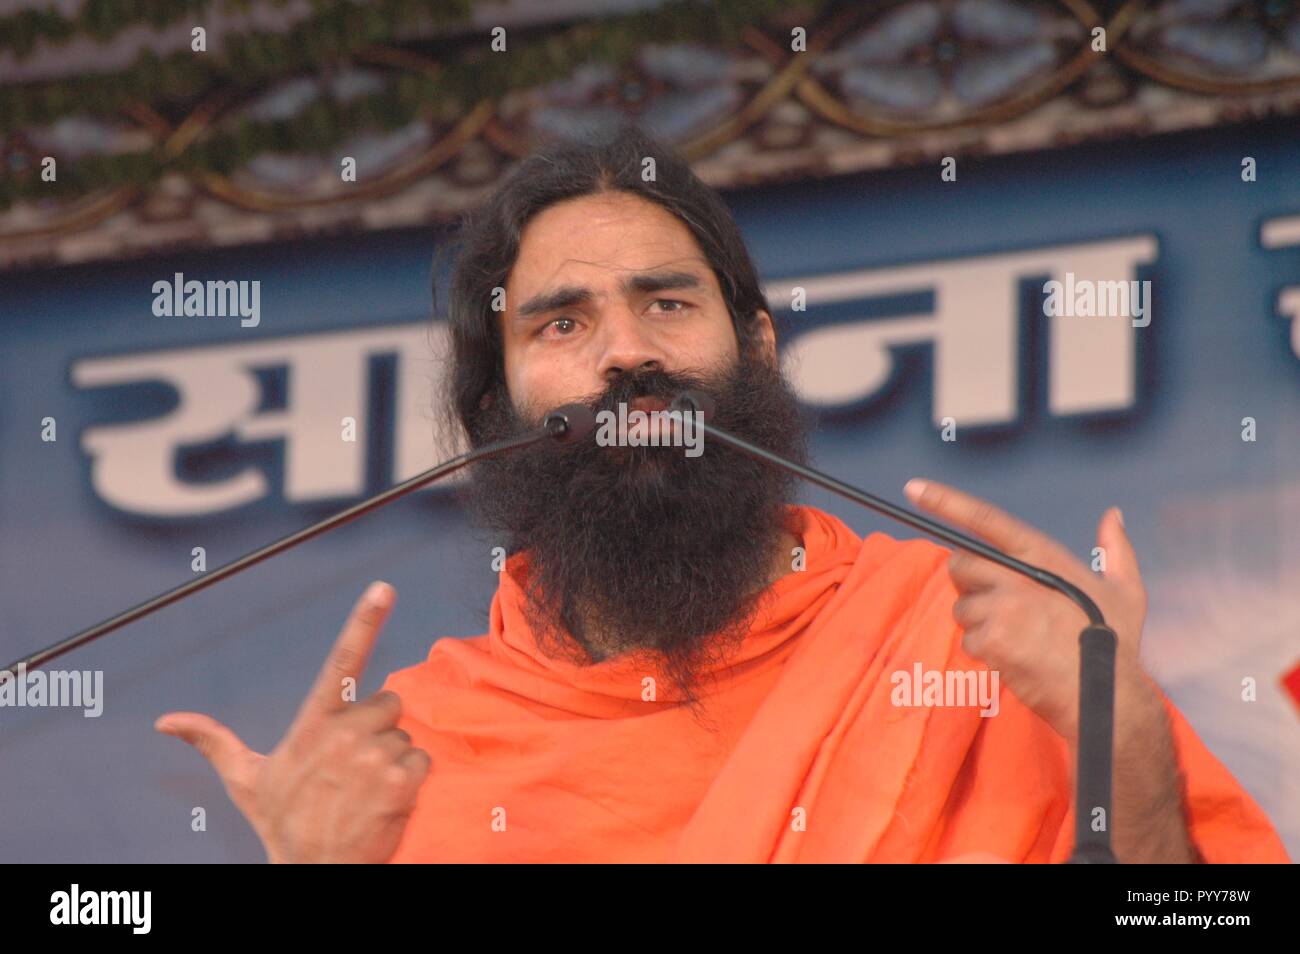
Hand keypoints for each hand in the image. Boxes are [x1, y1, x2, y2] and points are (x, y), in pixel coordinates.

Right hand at [154, 581, 430, 862]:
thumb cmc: (285, 824)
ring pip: (404, 735)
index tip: (383, 588)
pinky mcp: (400, 781)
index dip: (364, 621)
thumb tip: (165, 721)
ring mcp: (373, 758)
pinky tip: (386, 801)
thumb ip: (213, 742)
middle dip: (377, 728)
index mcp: (312, 725)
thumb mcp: (246, 781)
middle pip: (387, 702)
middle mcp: (343, 735)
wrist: (316, 873)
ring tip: (364, 789)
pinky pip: (422, 760)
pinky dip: (411, 780)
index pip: (341, 661)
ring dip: (392, 759)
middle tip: (352, 766)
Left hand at [904, 478, 1150, 743]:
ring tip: (1017, 637)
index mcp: (1045, 556)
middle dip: (969, 583)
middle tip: (997, 604)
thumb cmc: (1115, 644)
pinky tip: (1015, 658)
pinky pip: (969, 640)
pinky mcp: (994, 639)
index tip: (913, 488)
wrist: (1107, 696)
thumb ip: (1116, 549)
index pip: (987, 520)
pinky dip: (986, 652)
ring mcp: (1005, 608)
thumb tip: (1113, 515)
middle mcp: (1020, 577)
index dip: (946, 501)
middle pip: (961, 564)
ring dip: (980, 623)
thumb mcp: (1126, 591)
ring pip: (963, 606)